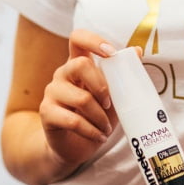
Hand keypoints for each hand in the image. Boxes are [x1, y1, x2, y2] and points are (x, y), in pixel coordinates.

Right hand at [39, 29, 120, 167]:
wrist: (75, 146)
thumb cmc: (96, 116)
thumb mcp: (113, 96)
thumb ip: (121, 75)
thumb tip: (137, 50)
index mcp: (78, 64)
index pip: (78, 38)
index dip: (94, 40)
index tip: (112, 53)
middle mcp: (62, 74)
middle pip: (80, 65)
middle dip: (102, 87)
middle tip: (110, 104)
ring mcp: (52, 92)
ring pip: (81, 98)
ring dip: (101, 117)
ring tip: (107, 128)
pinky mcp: (47, 112)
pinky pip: (73, 120)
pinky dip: (92, 131)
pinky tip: (100, 137)